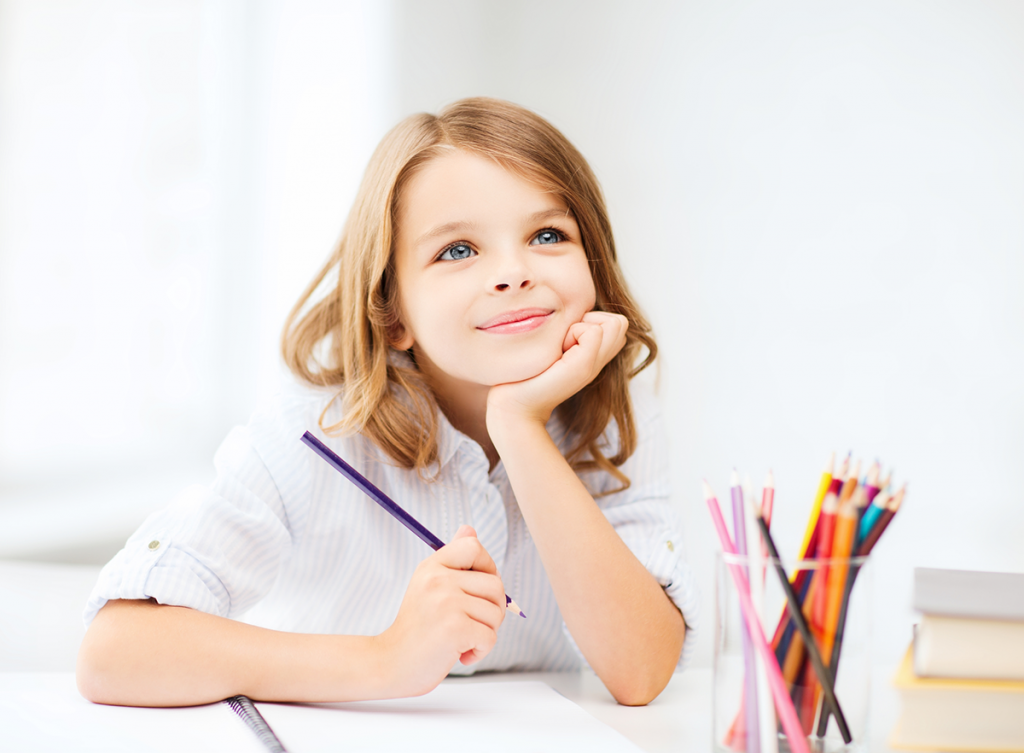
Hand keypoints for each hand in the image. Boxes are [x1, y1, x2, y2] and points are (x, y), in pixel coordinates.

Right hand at [376, 525, 505, 696]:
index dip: (487, 566)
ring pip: (495, 613)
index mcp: (432, 566)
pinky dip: (481, 651)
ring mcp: (447, 602)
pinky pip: (490, 636)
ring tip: (463, 640)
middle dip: (493, 609)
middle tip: (473, 623)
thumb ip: (452, 559)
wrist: (390, 664)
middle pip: (495, 584)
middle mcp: (438, 579)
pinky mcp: (455, 628)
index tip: (478, 589)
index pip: (474, 546)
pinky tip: (462, 654)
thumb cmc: (416, 628)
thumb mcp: (428, 585)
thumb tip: (469, 529)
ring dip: (486, 633)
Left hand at [486, 311, 627, 428]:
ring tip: (559, 348)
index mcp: (596, 356)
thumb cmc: (528, 371)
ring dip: (581, 327)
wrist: (514, 403)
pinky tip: (556, 354)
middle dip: (588, 322)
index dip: (589, 321)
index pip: (617, 323)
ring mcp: (594, 366)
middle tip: (562, 343)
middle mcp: (600, 362)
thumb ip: (575, 327)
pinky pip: (595, 331)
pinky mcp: (584, 366)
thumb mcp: (557, 343)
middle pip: (619, 323)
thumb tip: (581, 310)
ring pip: (612, 323)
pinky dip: (573, 333)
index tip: (563, 340)